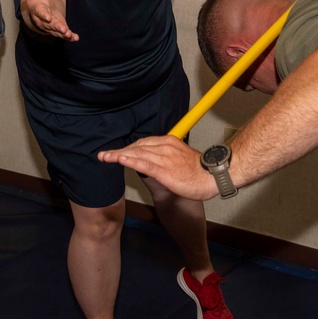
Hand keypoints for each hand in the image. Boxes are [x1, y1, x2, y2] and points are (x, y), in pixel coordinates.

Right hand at [15, 0, 78, 40]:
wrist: (42, 9)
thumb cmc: (38, 0)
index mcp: (38, 9)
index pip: (40, 12)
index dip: (44, 14)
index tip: (48, 17)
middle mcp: (43, 20)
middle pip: (50, 24)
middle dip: (56, 27)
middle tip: (63, 29)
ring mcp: (51, 26)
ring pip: (56, 31)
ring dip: (63, 34)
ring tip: (69, 35)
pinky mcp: (58, 29)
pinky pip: (63, 34)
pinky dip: (70, 37)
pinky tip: (75, 38)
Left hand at [98, 136, 217, 200]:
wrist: (212, 176)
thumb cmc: (199, 171)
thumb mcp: (181, 159)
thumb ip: (167, 158)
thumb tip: (154, 162)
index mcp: (168, 142)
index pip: (143, 143)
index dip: (129, 148)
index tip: (118, 152)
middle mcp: (164, 147)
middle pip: (137, 147)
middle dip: (119, 151)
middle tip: (105, 155)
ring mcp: (163, 158)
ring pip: (136, 154)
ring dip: (118, 155)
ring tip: (105, 157)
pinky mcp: (163, 169)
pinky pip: (143, 163)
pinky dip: (129, 160)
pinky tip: (119, 159)